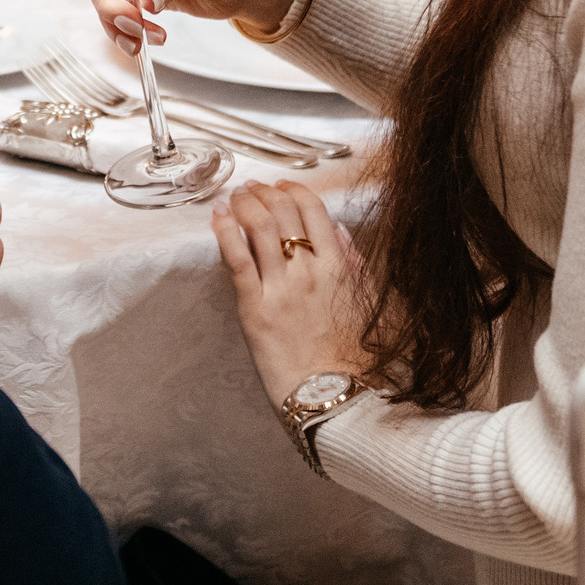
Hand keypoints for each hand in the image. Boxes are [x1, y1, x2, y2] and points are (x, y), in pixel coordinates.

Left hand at [211, 181, 363, 407]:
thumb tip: (339, 230)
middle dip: (264, 192)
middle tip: (251, 188)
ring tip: (234, 197)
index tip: (283, 185)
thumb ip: (354, 264)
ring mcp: (281, 288)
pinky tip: (217, 217)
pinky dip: (224, 231)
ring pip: (258, 227)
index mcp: (340, 268)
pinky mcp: (255, 308)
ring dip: (242, 203)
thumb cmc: (355, 359)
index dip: (294, 190)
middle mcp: (310, 271)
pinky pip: (237, 259)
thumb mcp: (367, 303)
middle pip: (283, 212)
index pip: (314, 210)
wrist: (336, 400)